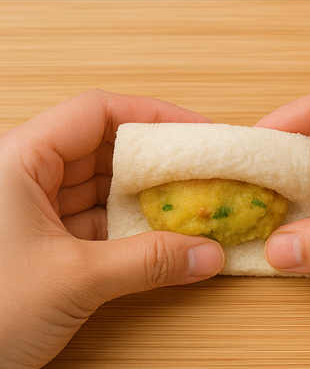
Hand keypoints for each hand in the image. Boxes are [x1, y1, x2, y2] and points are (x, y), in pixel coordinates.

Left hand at [0, 90, 224, 368]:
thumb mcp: (73, 281)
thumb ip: (148, 261)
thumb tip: (207, 253)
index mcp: (16, 160)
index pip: (96, 113)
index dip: (153, 116)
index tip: (197, 132)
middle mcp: (17, 177)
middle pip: (100, 146)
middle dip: (155, 161)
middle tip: (203, 171)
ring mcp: (21, 211)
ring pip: (95, 186)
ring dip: (142, 198)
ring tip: (190, 204)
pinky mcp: (27, 245)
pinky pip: (86, 221)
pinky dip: (123, 227)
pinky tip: (159, 236)